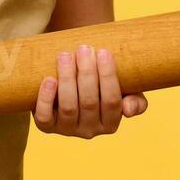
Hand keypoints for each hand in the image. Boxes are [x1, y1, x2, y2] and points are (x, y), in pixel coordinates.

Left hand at [32, 44, 147, 138]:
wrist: (68, 84)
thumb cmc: (99, 85)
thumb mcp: (122, 91)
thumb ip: (134, 100)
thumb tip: (129, 109)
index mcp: (110, 123)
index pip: (112, 101)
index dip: (108, 76)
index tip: (103, 51)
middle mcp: (90, 130)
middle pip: (89, 102)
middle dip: (87, 73)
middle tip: (84, 48)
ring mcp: (67, 129)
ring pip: (68, 107)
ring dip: (67, 79)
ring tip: (65, 56)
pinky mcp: (47, 126)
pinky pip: (45, 117)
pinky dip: (46, 98)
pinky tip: (49, 79)